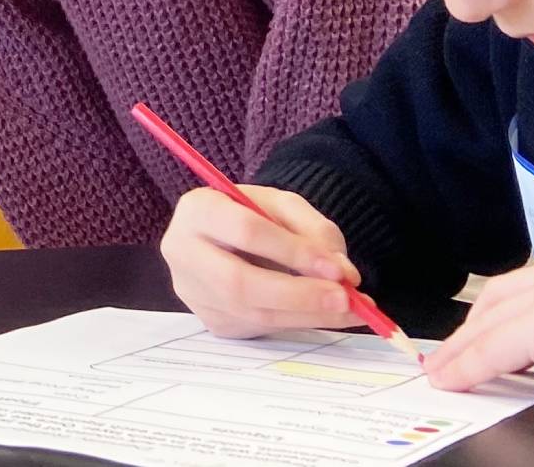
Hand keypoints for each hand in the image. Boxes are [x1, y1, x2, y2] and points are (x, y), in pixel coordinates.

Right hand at [159, 185, 362, 336]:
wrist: (225, 234)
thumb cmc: (254, 213)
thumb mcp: (284, 206)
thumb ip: (316, 231)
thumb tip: (344, 274)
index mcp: (198, 209)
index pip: (246, 232)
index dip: (294, 252)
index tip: (338, 269)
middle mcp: (183, 252)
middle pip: (240, 283)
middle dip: (299, 295)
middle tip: (345, 300)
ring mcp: (192, 292)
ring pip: (252, 313)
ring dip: (307, 315)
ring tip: (350, 311)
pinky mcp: (209, 319)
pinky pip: (258, 327)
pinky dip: (298, 322)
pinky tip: (327, 315)